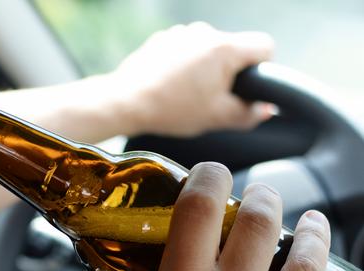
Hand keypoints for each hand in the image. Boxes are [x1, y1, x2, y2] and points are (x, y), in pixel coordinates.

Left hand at [104, 22, 274, 136]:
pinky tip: (170, 86)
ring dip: (205, 69)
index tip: (248, 87)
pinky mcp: (163, 39)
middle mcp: (205, 32)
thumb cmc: (172, 109)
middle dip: (229, 73)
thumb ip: (248, 114)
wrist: (126, 102)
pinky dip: (183, 65)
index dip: (264, 68)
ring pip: (207, 50)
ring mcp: (181, 33)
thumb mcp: (216, 118)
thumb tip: (264, 110)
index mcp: (224, 48)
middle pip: (234, 49)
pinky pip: (185, 50)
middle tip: (212, 99)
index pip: (265, 46)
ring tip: (187, 95)